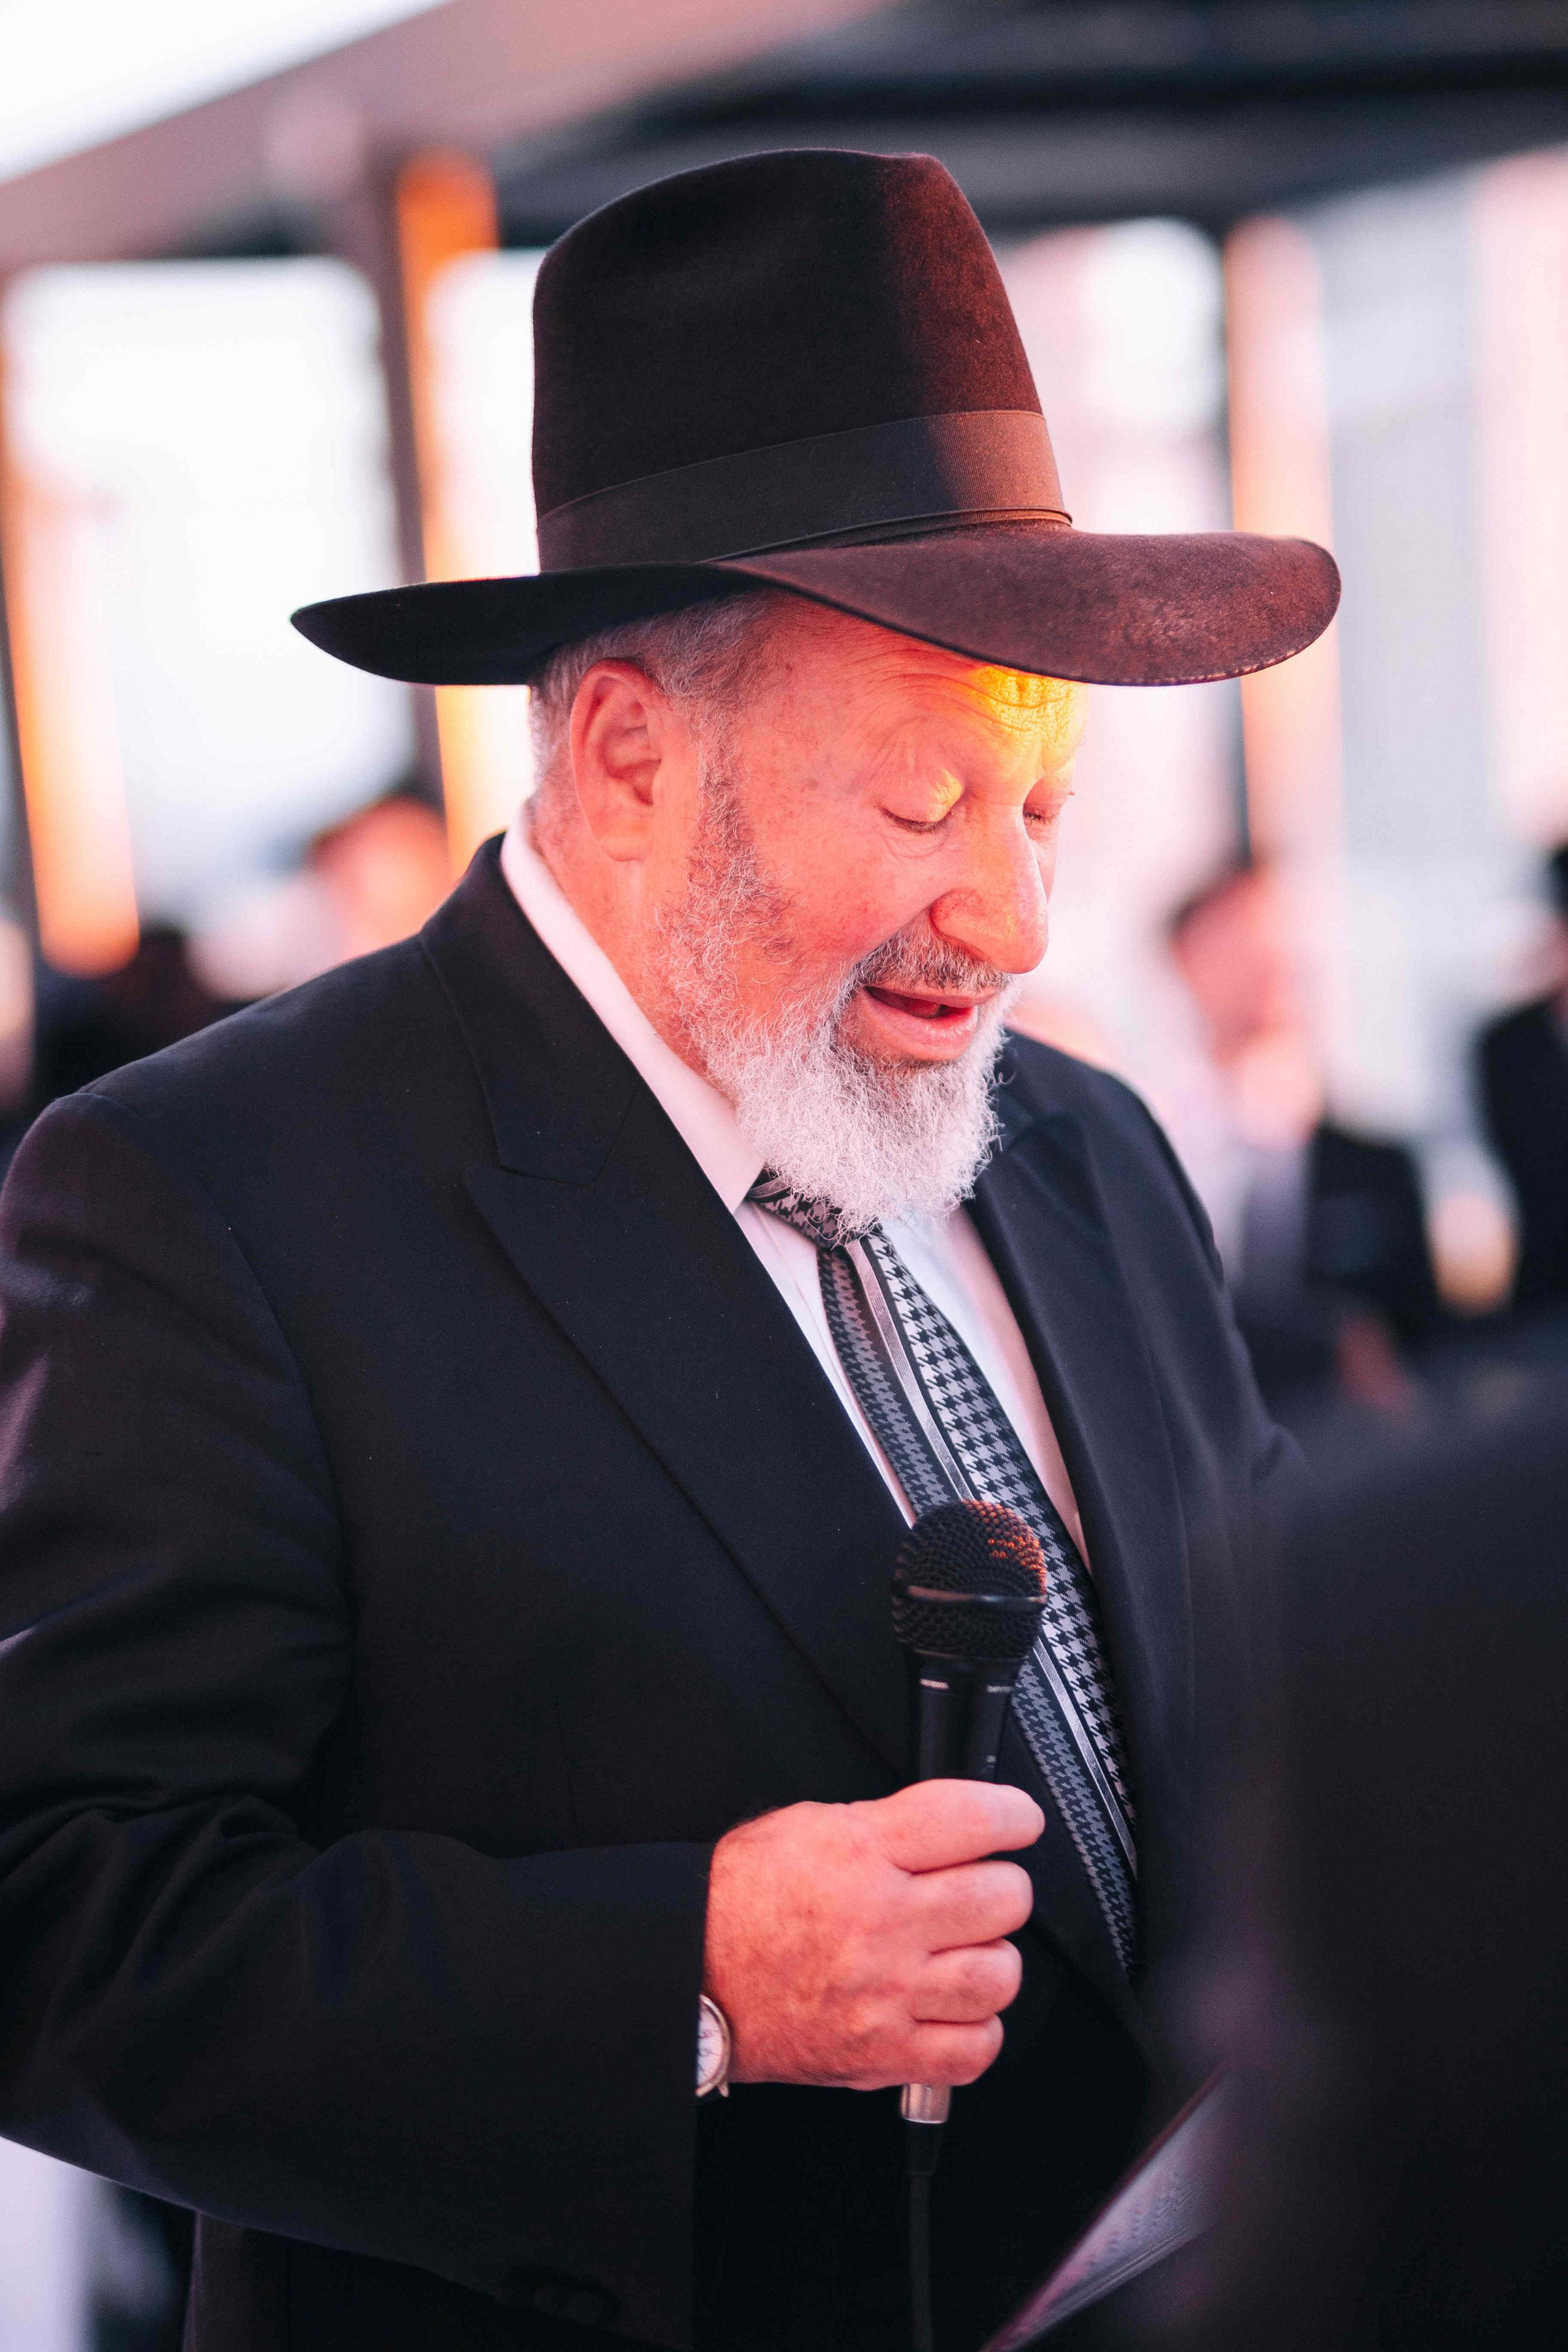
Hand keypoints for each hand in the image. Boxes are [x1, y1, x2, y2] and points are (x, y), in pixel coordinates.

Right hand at [703, 1780, 1041, 2090]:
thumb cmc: (742, 1899)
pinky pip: (973, 2050)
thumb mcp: (808, 1825)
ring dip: (992, 1960)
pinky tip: (953, 2009)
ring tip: (964, 1953)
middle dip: (1001, 1888)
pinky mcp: (882, 2053)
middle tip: (979, 1890)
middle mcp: (881, 1921)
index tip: (1018, 1822)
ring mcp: (886, 1992)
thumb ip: (888, 1825)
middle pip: (1001, 1898)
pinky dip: (976, 2030)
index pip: (974, 1820)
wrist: (692, 1973)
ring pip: (998, 1976)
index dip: (1014, 1816)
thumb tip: (954, 1828)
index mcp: (861, 1851)